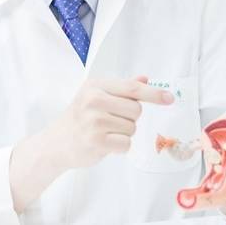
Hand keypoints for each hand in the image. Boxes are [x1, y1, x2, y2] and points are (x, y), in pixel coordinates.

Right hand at [46, 75, 174, 169]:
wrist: (56, 142)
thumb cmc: (79, 118)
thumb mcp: (96, 96)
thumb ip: (122, 88)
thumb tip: (145, 79)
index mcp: (95, 86)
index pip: (131, 88)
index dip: (153, 94)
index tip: (169, 98)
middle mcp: (93, 100)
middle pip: (136, 109)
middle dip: (130, 117)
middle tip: (111, 120)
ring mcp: (94, 121)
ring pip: (132, 128)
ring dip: (124, 133)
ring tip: (105, 132)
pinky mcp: (96, 141)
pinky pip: (126, 144)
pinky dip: (120, 146)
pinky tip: (105, 143)